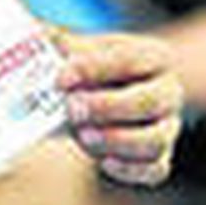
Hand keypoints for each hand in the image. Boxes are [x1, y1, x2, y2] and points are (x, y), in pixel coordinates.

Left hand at [55, 31, 181, 186]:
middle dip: (107, 107)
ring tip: (83, 135)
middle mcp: (168, 92)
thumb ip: (66, 43)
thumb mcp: (89, 48)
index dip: (94, 69)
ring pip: (154, 140)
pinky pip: (154, 169)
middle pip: (148, 102)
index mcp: (154, 57)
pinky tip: (103, 161)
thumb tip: (37, 35)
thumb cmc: (102, 68)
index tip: (62, 78)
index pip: (129, 60)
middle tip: (72, 107)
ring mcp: (167, 127)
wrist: (120, 92)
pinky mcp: (160, 156)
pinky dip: (130, 169)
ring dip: (116, 140)